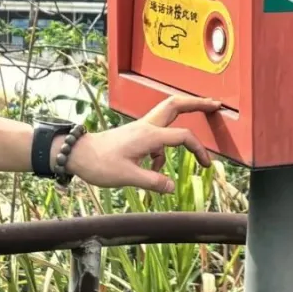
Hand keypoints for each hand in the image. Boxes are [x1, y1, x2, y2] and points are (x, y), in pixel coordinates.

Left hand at [61, 94, 220, 193]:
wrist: (77, 154)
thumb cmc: (99, 163)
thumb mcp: (127, 177)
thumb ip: (152, 182)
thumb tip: (171, 187)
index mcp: (148, 135)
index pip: (183, 136)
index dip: (199, 150)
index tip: (207, 164)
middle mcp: (146, 127)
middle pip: (176, 106)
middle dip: (197, 103)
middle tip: (215, 104)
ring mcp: (141, 129)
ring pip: (167, 118)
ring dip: (183, 127)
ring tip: (195, 146)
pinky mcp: (135, 135)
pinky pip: (157, 138)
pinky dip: (163, 150)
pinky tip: (156, 168)